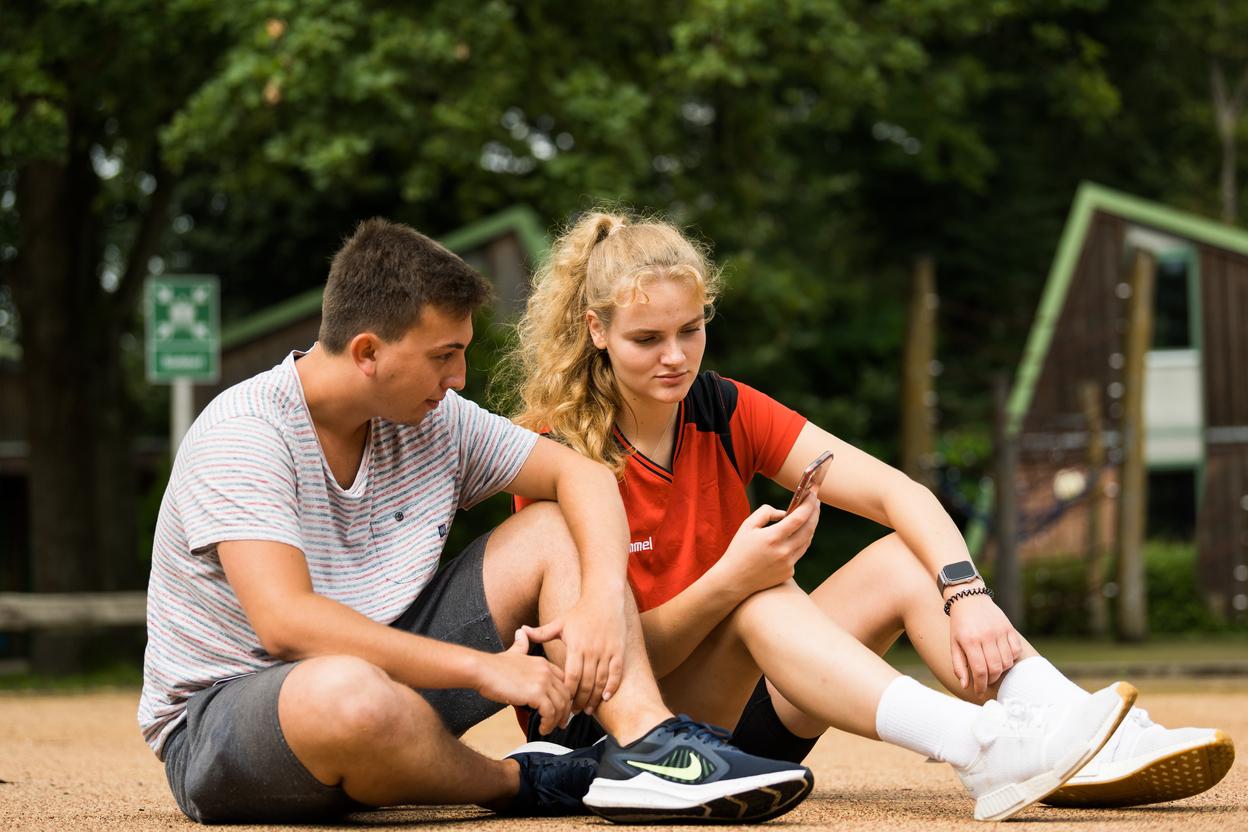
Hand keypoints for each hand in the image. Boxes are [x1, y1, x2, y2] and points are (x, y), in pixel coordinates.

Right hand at [474, 627, 571, 735]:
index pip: (564, 681)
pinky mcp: (536, 694)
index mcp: (543, 663)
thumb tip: (521, 632)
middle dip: (565, 711)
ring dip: (557, 720)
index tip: (561, 708)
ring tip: (549, 728)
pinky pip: (550, 712)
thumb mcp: (513, 652)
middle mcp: (546, 671)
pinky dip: (548, 723)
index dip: (565, 696)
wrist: (482, 669)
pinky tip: (542, 728)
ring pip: (561, 705)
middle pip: (566, 694)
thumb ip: (521, 645)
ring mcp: (542, 681)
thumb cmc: (494, 666)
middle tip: (560, 723)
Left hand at [522, 592, 626, 716]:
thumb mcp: (560, 623)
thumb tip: (522, 631)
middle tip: (573, 712)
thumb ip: (541, 632)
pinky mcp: (618, 650)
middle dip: (579, 700)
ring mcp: (606, 651)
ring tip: (587, 709)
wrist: (604, 599)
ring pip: (601, 681)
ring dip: (595, 698)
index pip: (571, 676)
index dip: (567, 692)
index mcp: (575, 645)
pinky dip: (612, 687)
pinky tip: (606, 697)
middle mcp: (592, 650)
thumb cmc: (580, 612)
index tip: (562, 702)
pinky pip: (616, 673)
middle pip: (586, 683)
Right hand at [716, 492, 820, 596]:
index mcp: (772, 537)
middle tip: (816, 502)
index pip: (799, 518)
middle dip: (815, 513)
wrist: (734, 579)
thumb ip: (766, 513)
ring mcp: (788, 564)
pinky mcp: (789, 572)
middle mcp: (783, 551)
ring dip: (810, 527)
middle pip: (809, 529)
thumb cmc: (739, 550)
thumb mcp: (747, 525)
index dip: (808, 504)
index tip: (812, 494)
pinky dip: (800, 542)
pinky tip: (797, 535)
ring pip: (807, 541)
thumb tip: (784, 513)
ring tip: (809, 516)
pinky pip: (799, 553)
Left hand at [947, 585, 1023, 694]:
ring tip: (993, 670)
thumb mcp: (954, 643)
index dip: (980, 685)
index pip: (980, 671)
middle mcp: (986, 636)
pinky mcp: (1009, 627)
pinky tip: (1003, 658)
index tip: (978, 691)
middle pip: (995, 668)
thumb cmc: (960, 624)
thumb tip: (965, 685)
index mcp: (970, 641)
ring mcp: (1000, 631)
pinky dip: (1012, 658)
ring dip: (1001, 671)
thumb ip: (959, 665)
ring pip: (1007, 661)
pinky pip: (1016, 650)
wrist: (969, 598)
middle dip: (990, 680)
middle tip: (985, 681)